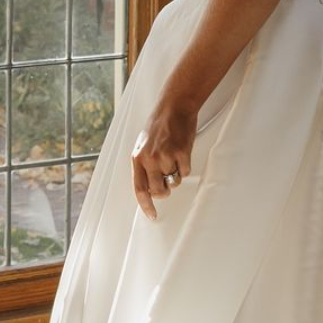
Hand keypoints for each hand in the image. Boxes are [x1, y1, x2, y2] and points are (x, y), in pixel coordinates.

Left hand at [130, 89, 198, 219]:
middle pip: (158, 191)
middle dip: (165, 191)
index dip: (146, 205)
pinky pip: (185, 172)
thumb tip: (149, 186)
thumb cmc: (160, 125)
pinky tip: (182, 152)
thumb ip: (144, 165)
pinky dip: (185, 165)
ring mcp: (165, 156)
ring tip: (174, 157)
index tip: (152, 215)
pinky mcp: (180, 153)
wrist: (174, 107)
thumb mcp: (144, 145)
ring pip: (174, 182)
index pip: (139, 189)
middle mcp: (149, 159)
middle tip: (168, 181)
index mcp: (137, 158)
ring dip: (176, 174)